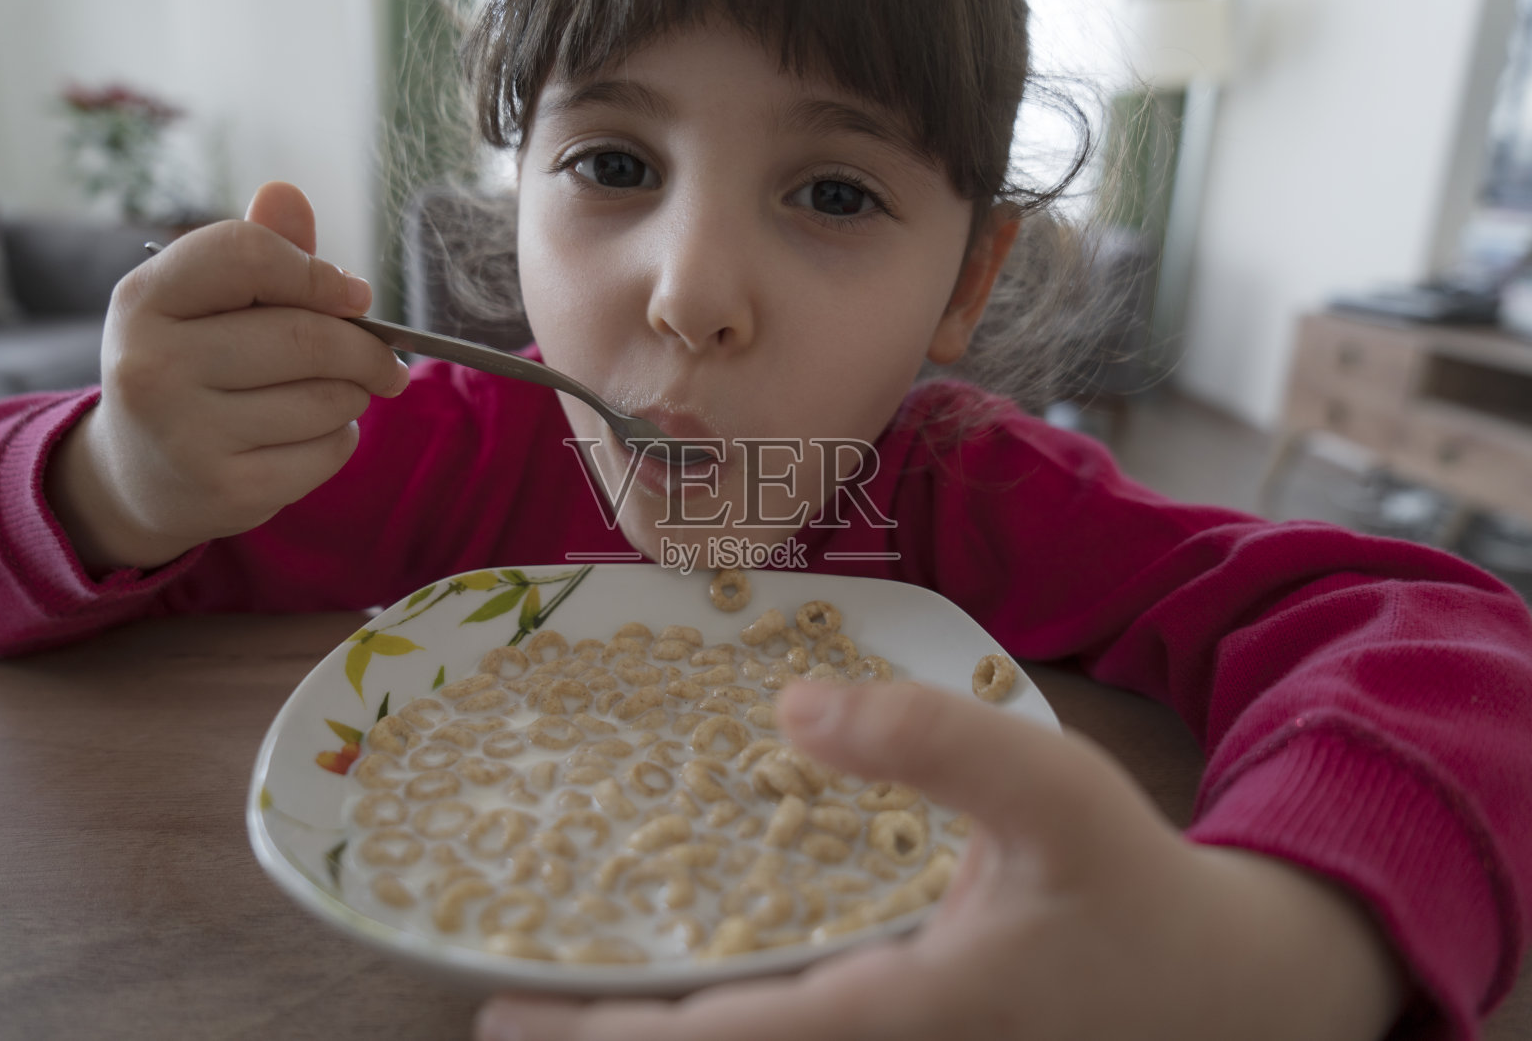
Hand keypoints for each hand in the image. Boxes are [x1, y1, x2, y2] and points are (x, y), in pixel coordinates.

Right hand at [47, 181, 408, 570]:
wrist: (134, 475)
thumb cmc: (186, 368)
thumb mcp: (202, 303)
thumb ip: (254, 252)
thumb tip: (288, 194)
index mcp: (144, 300)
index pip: (247, 255)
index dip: (317, 272)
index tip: (353, 296)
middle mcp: (153, 366)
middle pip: (306, 336)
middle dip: (364, 348)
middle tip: (385, 360)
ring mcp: (186, 434)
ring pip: (328, 397)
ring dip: (354, 394)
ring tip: (336, 394)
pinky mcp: (228, 490)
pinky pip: (329, 449)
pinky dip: (340, 438)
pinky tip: (311, 435)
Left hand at [475, 680, 1405, 1040]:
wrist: (1217, 991)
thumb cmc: (1131, 891)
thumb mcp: (1050, 793)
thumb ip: (932, 744)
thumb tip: (791, 709)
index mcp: (899, 1013)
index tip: (504, 1023)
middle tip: (500, 1016)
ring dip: (654, 1034)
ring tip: (557, 1002)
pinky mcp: (898, 1034)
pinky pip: (784, 1034)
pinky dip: (715, 1018)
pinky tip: (675, 987)